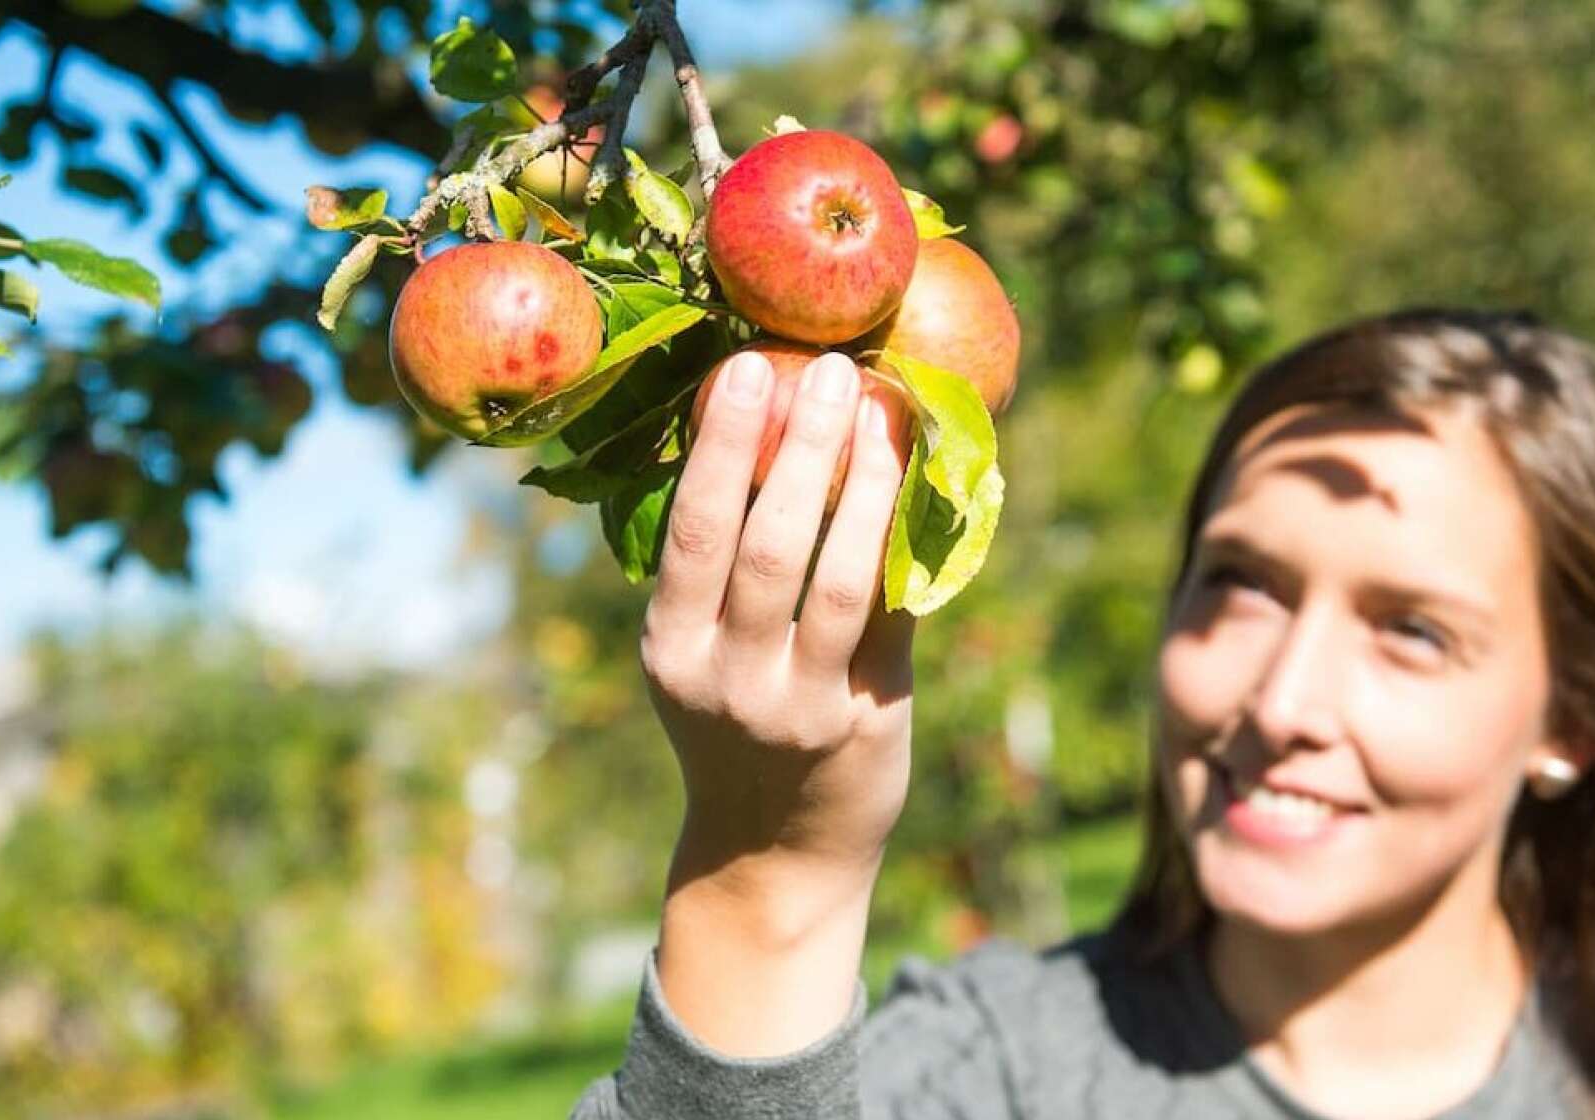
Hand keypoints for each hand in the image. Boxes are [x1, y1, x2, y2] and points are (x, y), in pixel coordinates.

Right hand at [641, 348, 915, 883]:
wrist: (776, 851)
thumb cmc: (737, 726)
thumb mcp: (701, 659)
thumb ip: (723, 575)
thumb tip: (775, 436)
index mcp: (672, 651)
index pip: (695, 532)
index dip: (725, 446)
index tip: (748, 368)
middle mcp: (729, 680)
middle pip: (769, 545)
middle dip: (802, 448)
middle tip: (831, 371)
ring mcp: (802, 707)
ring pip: (843, 580)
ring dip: (868, 489)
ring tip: (885, 418)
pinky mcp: (868, 722)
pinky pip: (894, 618)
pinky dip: (907, 548)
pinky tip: (922, 488)